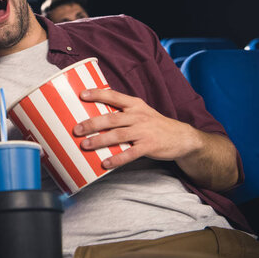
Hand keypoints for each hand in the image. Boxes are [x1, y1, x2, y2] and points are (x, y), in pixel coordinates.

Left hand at [74, 88, 200, 168]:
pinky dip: (117, 159)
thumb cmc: (154, 124)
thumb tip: (94, 115)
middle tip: (76, 129)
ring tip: (85, 145)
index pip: (113, 96)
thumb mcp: (141, 111)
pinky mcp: (149, 146)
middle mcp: (138, 116)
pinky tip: (105, 163)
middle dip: (92, 123)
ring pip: (118, 135)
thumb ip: (122, 111)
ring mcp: (144, 131)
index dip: (97, 94)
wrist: (182, 137)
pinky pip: (130, 154)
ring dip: (100, 140)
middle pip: (111, 118)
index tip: (81, 95)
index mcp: (134, 105)